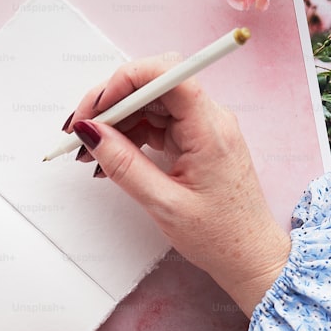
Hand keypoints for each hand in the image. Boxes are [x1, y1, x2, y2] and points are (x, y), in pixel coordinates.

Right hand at [65, 55, 290, 314]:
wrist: (250, 256)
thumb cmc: (220, 236)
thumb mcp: (164, 204)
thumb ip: (124, 166)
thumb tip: (90, 132)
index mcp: (210, 129)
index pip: (168, 74)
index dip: (125, 80)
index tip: (94, 108)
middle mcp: (209, 119)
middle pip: (153, 85)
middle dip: (112, 102)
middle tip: (79, 130)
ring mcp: (202, 128)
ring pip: (150, 103)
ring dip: (116, 120)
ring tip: (89, 150)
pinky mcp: (194, 140)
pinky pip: (156, 123)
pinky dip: (129, 134)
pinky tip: (111, 155)